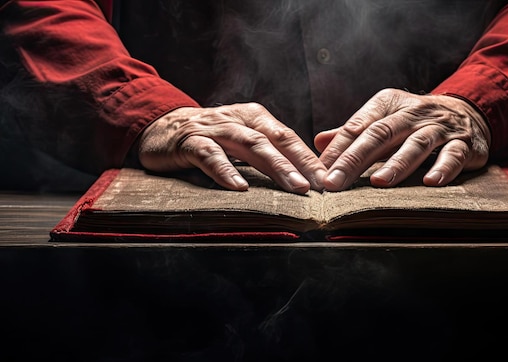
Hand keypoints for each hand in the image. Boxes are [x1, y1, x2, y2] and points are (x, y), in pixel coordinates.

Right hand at [137, 104, 326, 193]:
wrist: (161, 127)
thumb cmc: (210, 139)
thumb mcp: (241, 141)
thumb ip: (266, 154)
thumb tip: (303, 178)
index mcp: (256, 118)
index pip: (289, 138)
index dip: (310, 158)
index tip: (330, 180)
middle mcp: (239, 119)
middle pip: (276, 140)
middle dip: (302, 163)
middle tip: (321, 185)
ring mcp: (215, 129)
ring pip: (250, 145)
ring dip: (275, 166)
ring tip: (295, 186)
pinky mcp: (190, 142)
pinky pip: (210, 155)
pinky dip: (226, 170)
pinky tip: (239, 187)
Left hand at [314, 89, 490, 190]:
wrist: (468, 112)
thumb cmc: (414, 122)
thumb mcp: (384, 120)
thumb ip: (354, 133)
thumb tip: (318, 143)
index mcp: (388, 103)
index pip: (358, 126)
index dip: (337, 149)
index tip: (320, 171)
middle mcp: (413, 113)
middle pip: (381, 134)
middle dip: (355, 159)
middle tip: (335, 183)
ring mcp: (440, 127)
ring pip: (417, 143)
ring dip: (398, 164)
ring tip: (379, 183)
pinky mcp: (464, 144)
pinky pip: (454, 155)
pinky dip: (443, 168)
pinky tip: (430, 182)